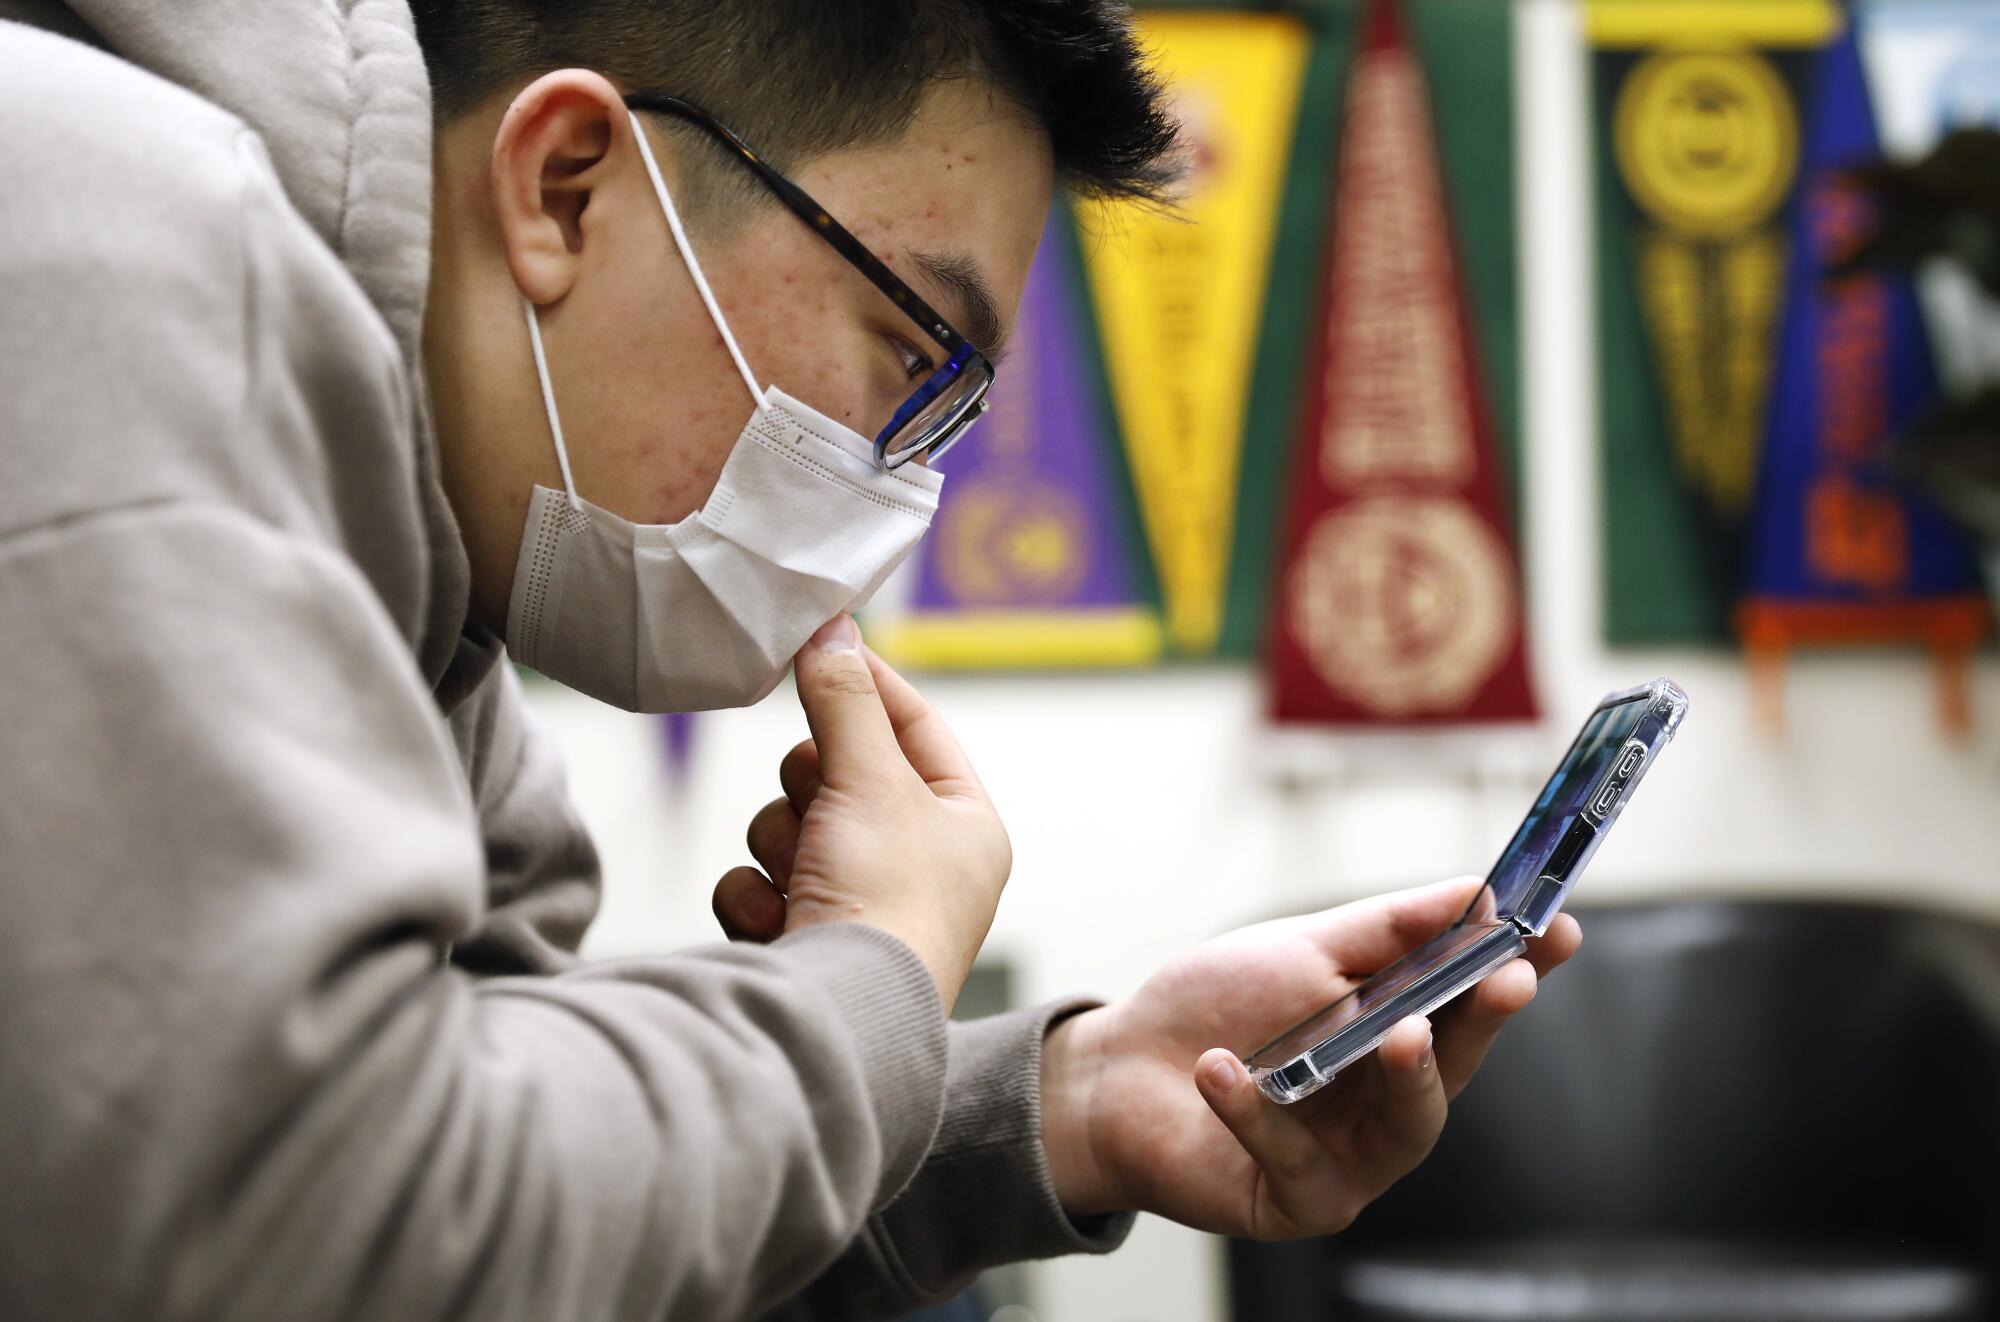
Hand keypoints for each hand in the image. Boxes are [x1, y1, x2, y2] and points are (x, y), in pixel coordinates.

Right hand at [710, 616, 1010, 1013]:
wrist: (841, 1020)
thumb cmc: (886, 901)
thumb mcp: (872, 779)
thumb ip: (845, 699)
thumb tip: (834, 626)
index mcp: (965, 826)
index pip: (917, 728)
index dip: (870, 685)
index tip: (824, 645)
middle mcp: (920, 867)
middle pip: (840, 774)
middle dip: (812, 785)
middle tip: (821, 802)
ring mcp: (860, 907)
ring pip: (789, 826)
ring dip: (782, 843)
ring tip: (805, 879)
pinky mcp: (805, 941)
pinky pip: (759, 881)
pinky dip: (759, 895)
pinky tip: (780, 922)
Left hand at [1039, 877, 1581, 1238]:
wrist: (1115, 1068)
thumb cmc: (1214, 1008)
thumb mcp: (1302, 950)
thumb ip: (1387, 930)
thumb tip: (1473, 892)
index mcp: (1398, 1036)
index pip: (1474, 1006)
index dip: (1519, 970)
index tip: (1557, 930)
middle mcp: (1386, 1104)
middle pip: (1455, 1070)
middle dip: (1484, 1024)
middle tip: (1504, 980)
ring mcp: (1349, 1160)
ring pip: (1407, 1130)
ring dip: (1406, 1078)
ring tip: (1396, 1033)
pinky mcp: (1294, 1202)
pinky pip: (1297, 1161)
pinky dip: (1258, 1112)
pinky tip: (1221, 1071)